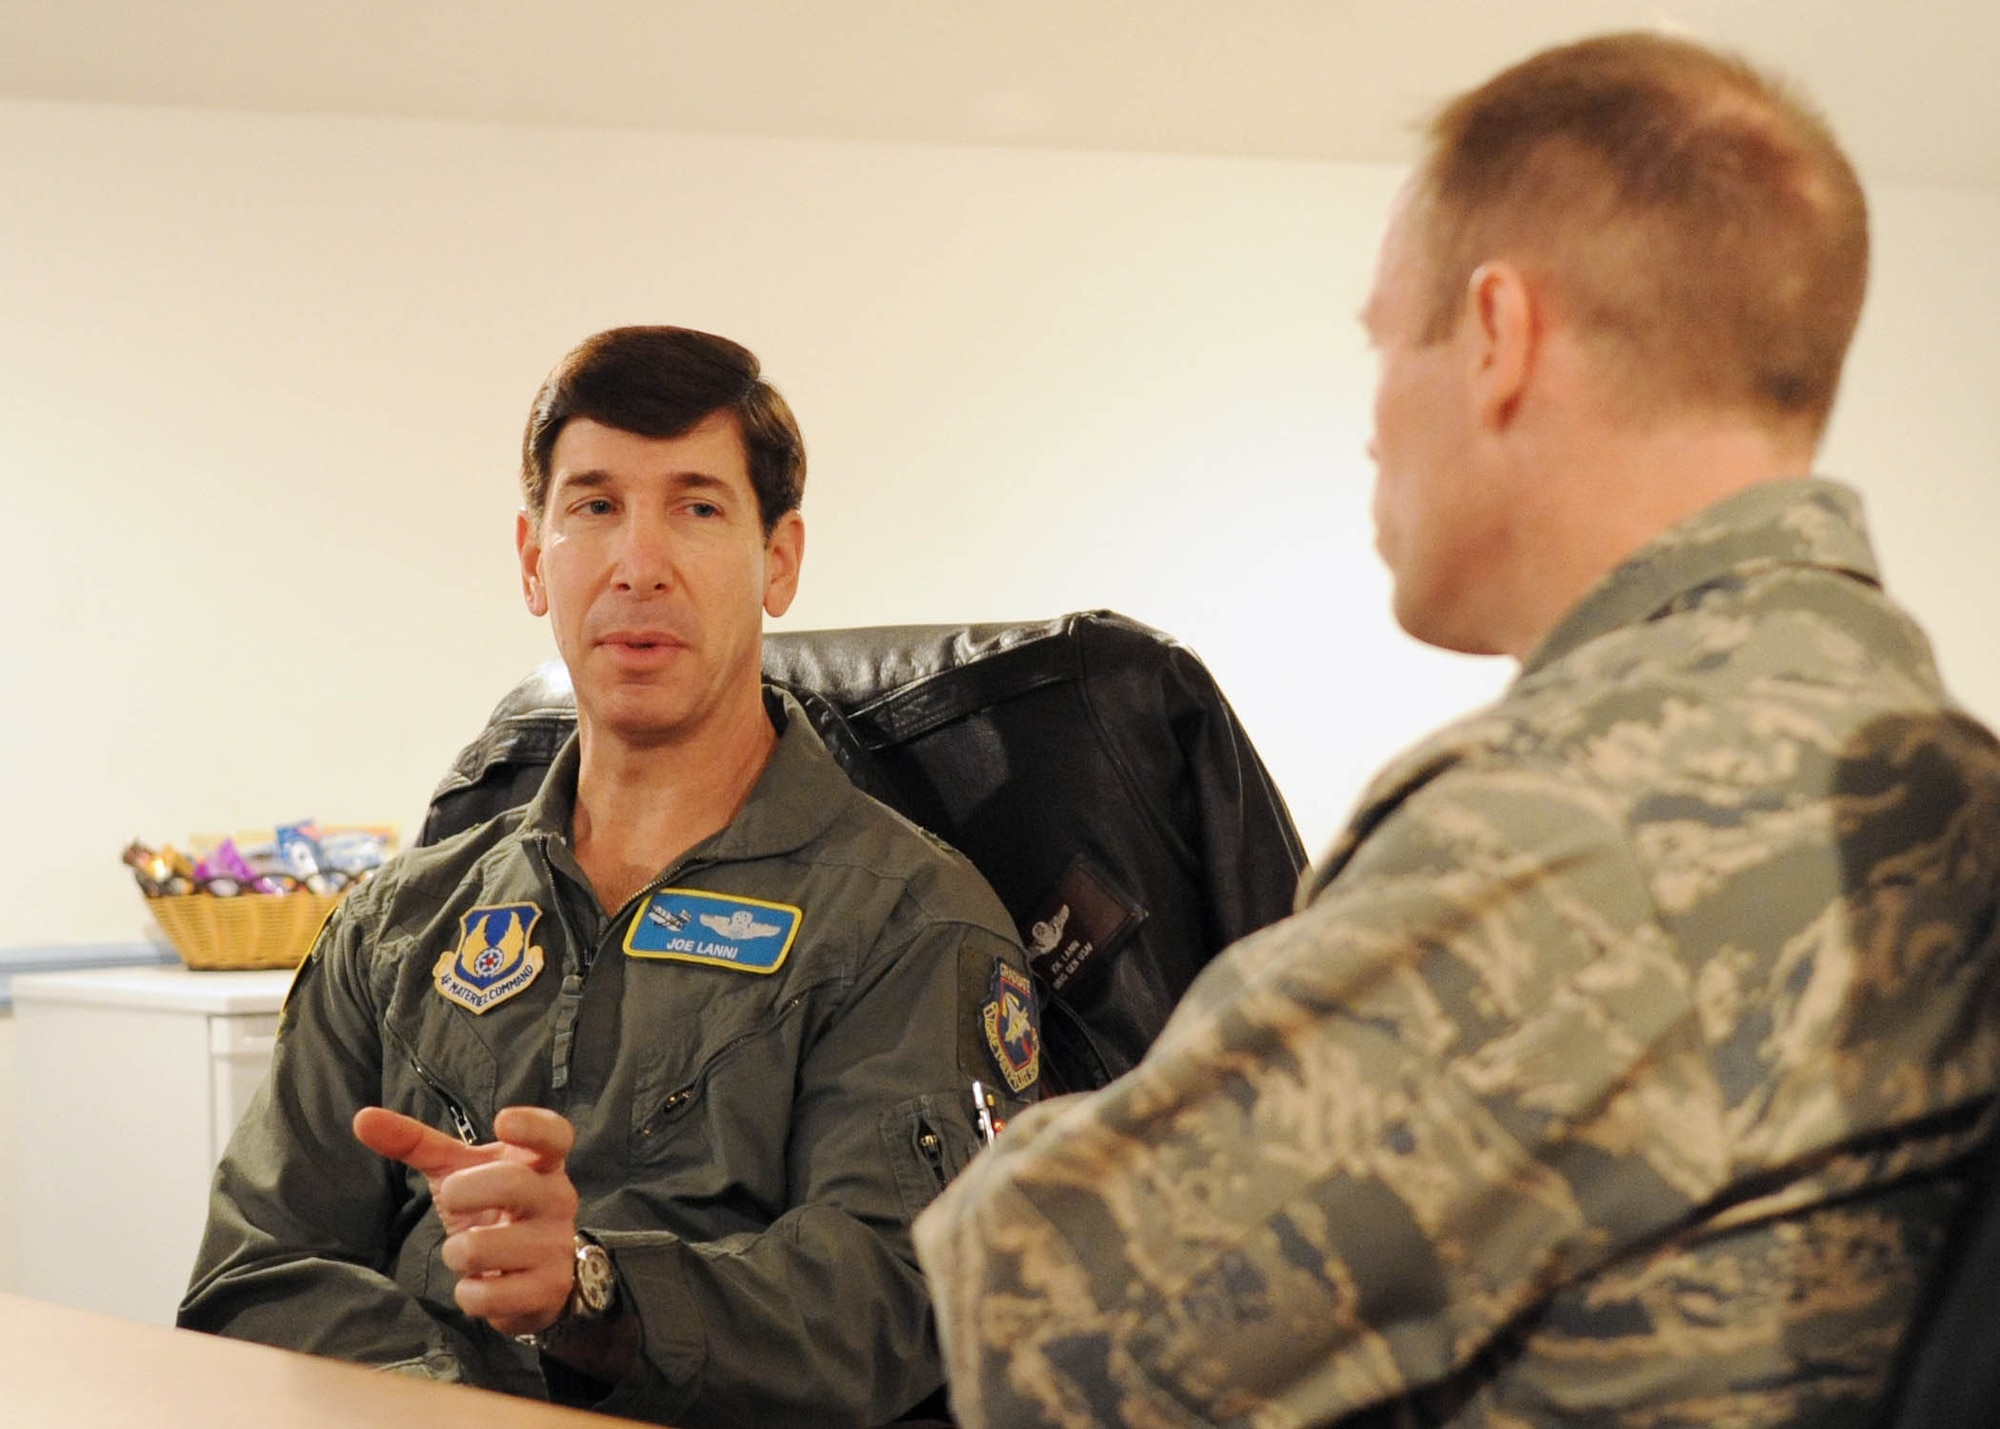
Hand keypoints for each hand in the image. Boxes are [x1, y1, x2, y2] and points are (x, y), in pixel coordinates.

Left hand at [353, 1105, 579, 1337]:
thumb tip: (363, 1118)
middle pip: (511, 1184)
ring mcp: (555, 1245)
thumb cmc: (492, 1208)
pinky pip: (487, 1295)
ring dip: (456, 1253)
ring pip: (483, 1247)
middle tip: (451, 1199)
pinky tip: (479, 1284)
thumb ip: (416, 1144)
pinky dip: (468, 1294)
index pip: (553, 1134)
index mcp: (540, 1162)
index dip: (531, 1126)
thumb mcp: (458, 1171)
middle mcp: (557, 1199)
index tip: (502, 1122)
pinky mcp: (547, 1289)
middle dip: (463, 1192)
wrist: (536, 1272)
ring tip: (466, 1252)